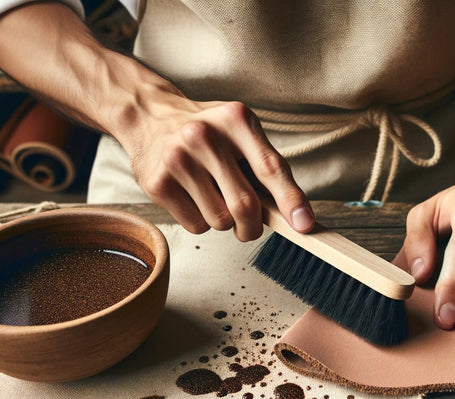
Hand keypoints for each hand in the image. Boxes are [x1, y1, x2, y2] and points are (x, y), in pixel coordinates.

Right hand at [0, 2, 313, 241]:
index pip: (270, 168)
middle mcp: (205, 136)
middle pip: (245, 206)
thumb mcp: (239, 132)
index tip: (305, 225)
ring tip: (211, 194)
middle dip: (253, 226)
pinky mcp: (157, 182)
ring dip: (223, 221)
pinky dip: (201, 221)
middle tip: (250, 227)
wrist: (149, 116)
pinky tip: (192, 197)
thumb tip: (295, 216)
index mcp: (235, 120)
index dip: (290, 199)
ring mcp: (178, 159)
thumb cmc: (207, 131)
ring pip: (219, 221)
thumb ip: (265, 167)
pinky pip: (195, 226)